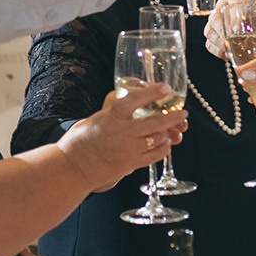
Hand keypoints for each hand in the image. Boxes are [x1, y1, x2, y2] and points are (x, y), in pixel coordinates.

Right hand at [61, 83, 185, 190]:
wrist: (73, 167)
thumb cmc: (79, 141)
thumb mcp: (95, 118)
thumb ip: (113, 111)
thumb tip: (125, 101)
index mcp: (112, 116)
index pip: (136, 99)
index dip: (153, 92)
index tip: (165, 88)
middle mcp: (123, 132)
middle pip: (156, 122)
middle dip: (173, 117)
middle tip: (182, 113)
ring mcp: (129, 149)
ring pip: (158, 139)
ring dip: (168, 133)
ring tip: (172, 130)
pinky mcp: (131, 164)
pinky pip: (155, 156)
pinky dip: (163, 149)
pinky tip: (165, 144)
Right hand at [205, 0, 255, 59]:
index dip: (235, 13)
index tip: (241, 27)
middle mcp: (226, 6)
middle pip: (216, 16)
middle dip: (224, 31)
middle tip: (235, 42)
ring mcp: (218, 21)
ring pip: (210, 30)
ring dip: (219, 43)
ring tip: (231, 51)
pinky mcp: (216, 35)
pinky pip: (210, 44)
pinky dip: (217, 51)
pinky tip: (228, 55)